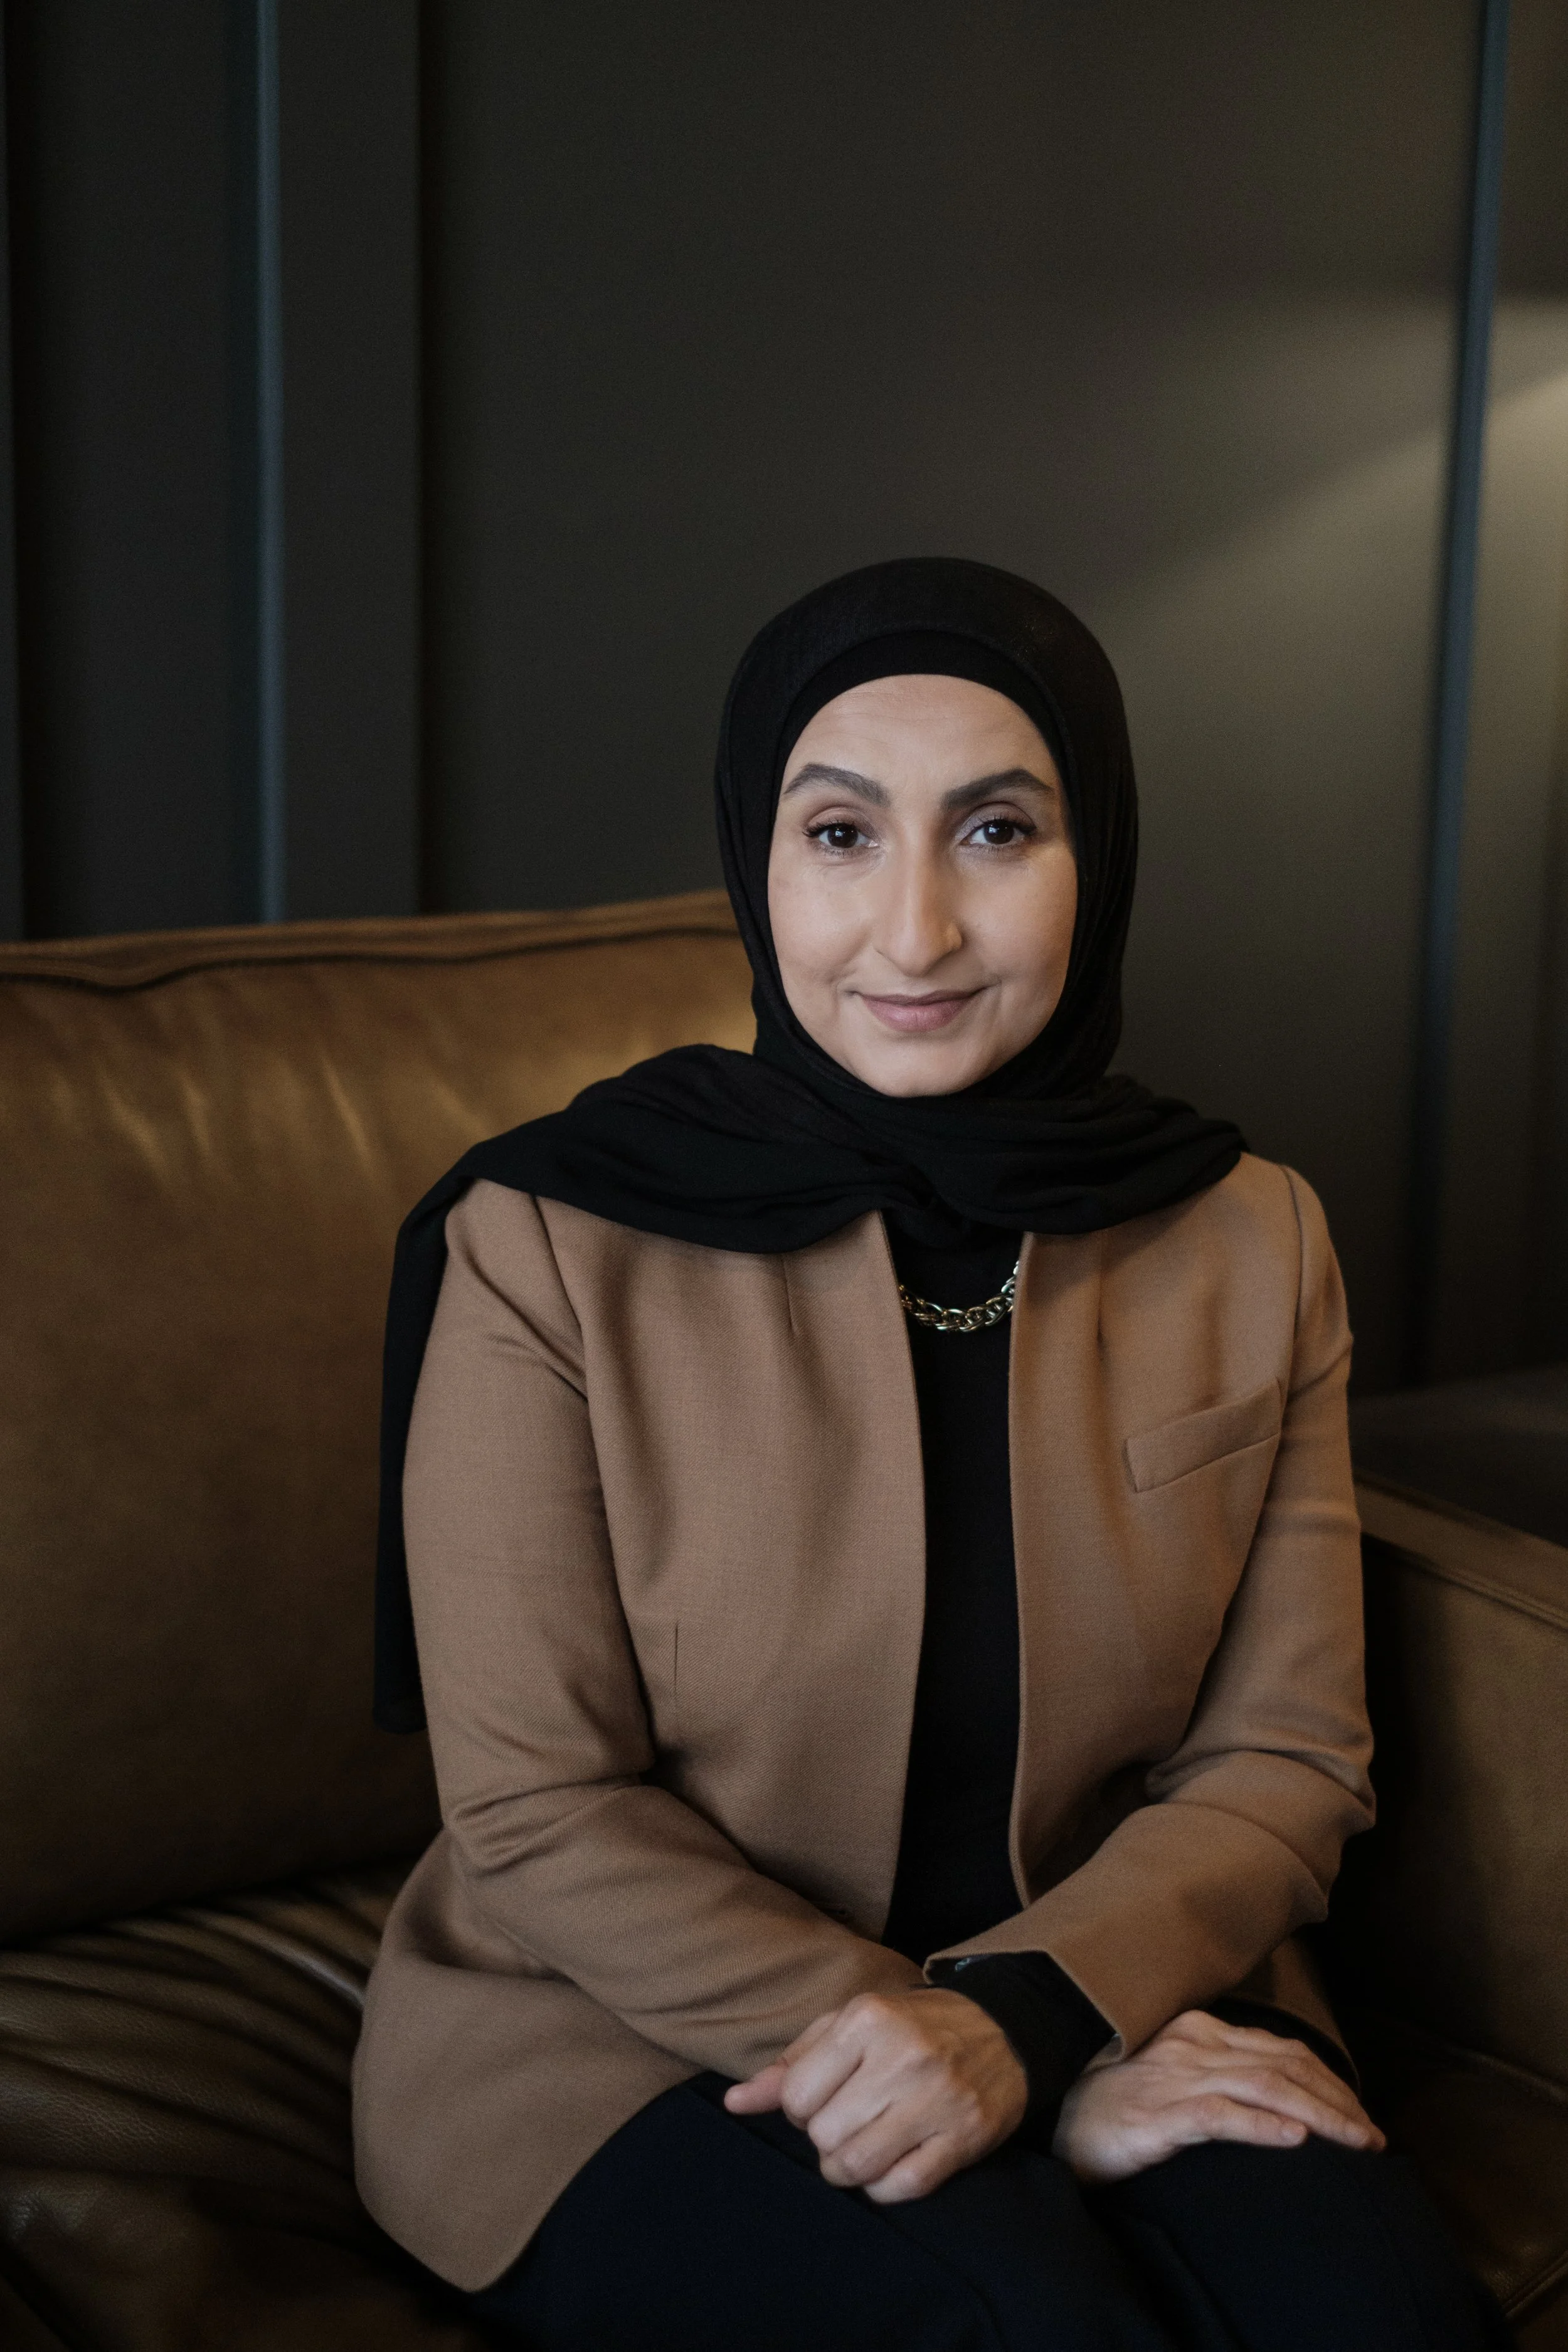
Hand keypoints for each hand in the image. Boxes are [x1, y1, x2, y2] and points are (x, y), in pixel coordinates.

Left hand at [725, 1988, 1028, 2201]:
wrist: (1003, 2029)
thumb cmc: (912, 2027)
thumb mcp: (849, 2025)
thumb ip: (791, 2062)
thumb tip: (734, 2103)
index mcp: (866, 2020)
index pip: (795, 2096)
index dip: (799, 2108)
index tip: (822, 2099)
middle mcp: (902, 2057)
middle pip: (824, 2136)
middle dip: (824, 2140)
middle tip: (846, 2122)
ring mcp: (937, 2100)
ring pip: (857, 2167)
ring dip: (847, 2169)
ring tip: (862, 2147)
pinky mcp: (964, 2138)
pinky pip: (902, 2188)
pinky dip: (884, 2188)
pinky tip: (891, 2163)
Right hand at [1054, 2008, 1384, 2182]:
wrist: (1048, 2115)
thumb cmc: (1110, 2103)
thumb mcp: (1169, 2078)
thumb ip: (1214, 2077)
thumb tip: (1275, 2101)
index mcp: (1198, 2031)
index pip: (1281, 2049)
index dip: (1329, 2081)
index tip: (1361, 2115)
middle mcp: (1193, 2044)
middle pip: (1285, 2065)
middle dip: (1339, 2100)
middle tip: (1374, 2137)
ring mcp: (1175, 2076)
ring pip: (1266, 2086)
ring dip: (1322, 2115)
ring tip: (1358, 2142)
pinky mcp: (1158, 2114)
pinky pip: (1221, 2117)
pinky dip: (1264, 2126)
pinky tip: (1296, 2141)